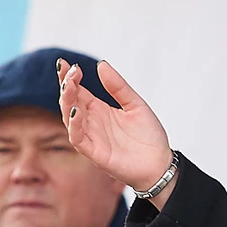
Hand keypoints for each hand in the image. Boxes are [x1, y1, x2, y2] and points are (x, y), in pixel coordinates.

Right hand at [56, 58, 175, 203]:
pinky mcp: (93, 152)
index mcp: (99, 109)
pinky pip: (77, 138)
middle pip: (70, 100)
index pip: (77, 90)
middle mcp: (91, 121)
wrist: (160, 164)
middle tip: (70, 71)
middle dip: (67, 84)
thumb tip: (101, 64)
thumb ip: (119, 87)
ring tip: (69, 85)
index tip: (65, 62)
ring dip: (67, 101)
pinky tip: (76, 111)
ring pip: (69, 117)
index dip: (69, 76)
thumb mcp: (136, 105)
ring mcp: (91, 136)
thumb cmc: (149, 136)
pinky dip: (74, 125)